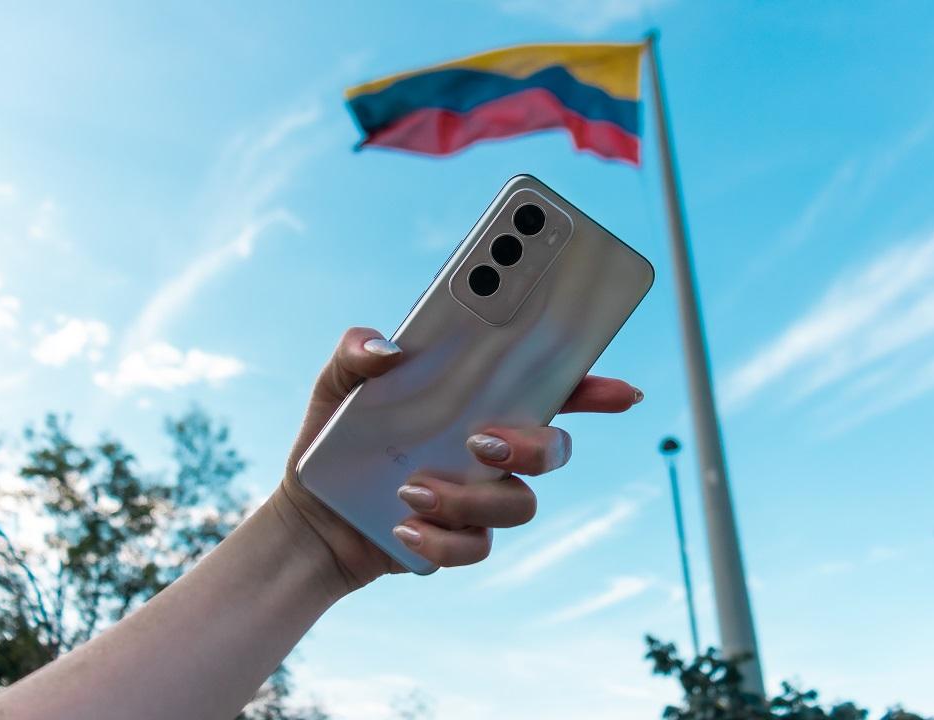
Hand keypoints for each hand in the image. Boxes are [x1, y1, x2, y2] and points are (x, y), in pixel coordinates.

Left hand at [277, 327, 641, 590]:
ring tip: (411, 489)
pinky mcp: (460, 539)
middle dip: (532, 447)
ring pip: (519, 504)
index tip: (622, 392)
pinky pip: (478, 546)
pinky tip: (402, 526)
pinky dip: (442, 538)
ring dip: (470, 499)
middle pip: (554, 449)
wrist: (311, 516)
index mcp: (475, 403)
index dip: (593, 389)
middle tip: (480, 441)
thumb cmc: (335, 442)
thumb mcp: (334, 388)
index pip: (548, 390)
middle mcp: (490, 450)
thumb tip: (388, 350)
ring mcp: (480, 497)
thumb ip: (354, 353)